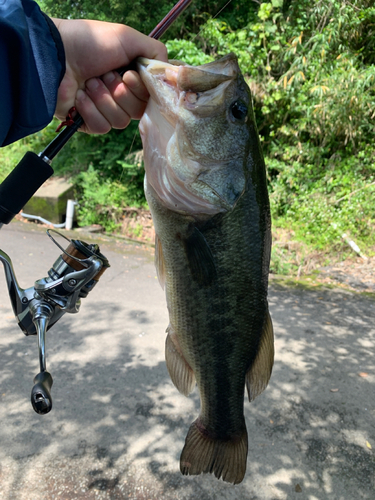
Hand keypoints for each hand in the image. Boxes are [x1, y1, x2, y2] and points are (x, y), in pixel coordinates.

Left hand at [52, 19, 167, 133]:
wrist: (55, 56)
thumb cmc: (90, 43)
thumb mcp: (128, 38)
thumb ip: (156, 52)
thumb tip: (169, 72)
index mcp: (130, 77)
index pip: (150, 97)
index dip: (140, 89)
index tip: (128, 74)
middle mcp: (119, 94)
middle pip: (138, 111)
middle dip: (121, 93)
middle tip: (105, 75)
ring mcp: (104, 109)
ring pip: (120, 121)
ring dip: (104, 99)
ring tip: (89, 83)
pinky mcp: (88, 123)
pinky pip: (102, 127)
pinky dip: (91, 110)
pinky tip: (79, 97)